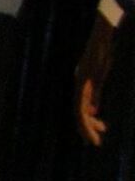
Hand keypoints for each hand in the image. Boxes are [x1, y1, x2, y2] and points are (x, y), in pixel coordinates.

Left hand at [77, 12, 115, 146]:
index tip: (98, 133)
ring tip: (94, 139)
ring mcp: (79, 83)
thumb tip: (93, 110)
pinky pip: (81, 101)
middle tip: (94, 142)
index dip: (87, 123)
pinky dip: (86, 115)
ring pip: (79, 111)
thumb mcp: (98, 77)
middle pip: (78, 112)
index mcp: (81, 86)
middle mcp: (78, 86)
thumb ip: (94, 93)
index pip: (81, 109)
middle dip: (85, 129)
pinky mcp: (83, 80)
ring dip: (86, 126)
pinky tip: (93, 123)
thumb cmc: (101, 54)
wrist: (101, 38)